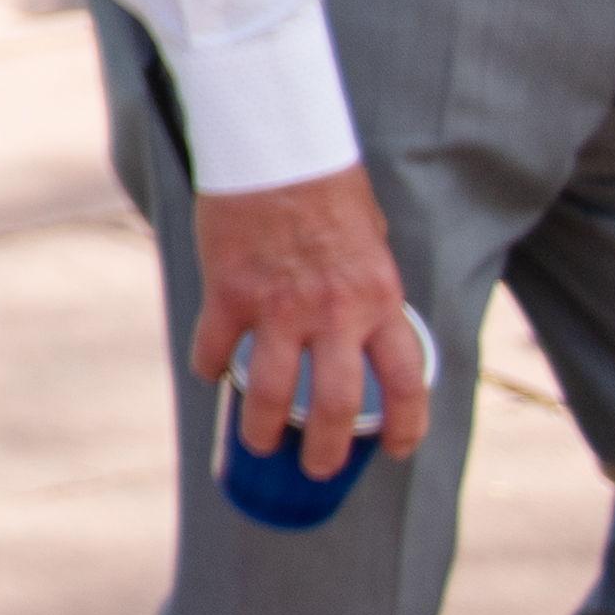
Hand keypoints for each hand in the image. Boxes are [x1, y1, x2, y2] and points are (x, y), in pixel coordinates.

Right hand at [184, 162, 435, 479]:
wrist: (276, 146)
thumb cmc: (327, 187)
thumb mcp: (372, 243)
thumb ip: (367, 291)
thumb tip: (360, 329)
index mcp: (379, 299)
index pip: (405, 381)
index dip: (405, 426)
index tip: (395, 449)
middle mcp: (334, 312)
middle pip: (333, 404)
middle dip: (323, 448)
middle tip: (314, 467)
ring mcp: (278, 306)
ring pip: (268, 392)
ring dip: (260, 427)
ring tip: (257, 442)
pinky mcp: (229, 292)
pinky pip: (216, 347)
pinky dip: (210, 365)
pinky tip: (210, 370)